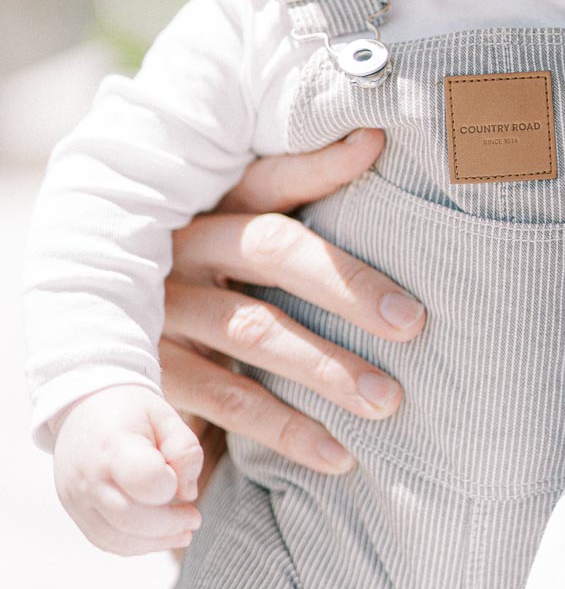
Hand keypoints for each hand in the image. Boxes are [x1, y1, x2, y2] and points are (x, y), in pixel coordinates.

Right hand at [52, 386, 203, 554]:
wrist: (83, 407)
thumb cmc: (129, 411)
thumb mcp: (166, 415)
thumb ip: (186, 450)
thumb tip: (188, 493)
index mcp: (113, 444)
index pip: (145, 479)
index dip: (169, 484)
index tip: (174, 475)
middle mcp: (88, 475)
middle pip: (131, 518)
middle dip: (170, 525)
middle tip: (194, 519)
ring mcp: (76, 497)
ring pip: (116, 538)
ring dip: (156, 542)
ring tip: (183, 532)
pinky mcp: (74, 511)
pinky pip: (104, 540)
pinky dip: (135, 545)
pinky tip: (157, 536)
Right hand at [159, 129, 425, 486]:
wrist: (129, 353)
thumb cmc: (223, 283)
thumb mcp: (254, 237)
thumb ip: (309, 189)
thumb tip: (375, 134)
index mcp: (215, 206)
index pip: (274, 179)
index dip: (325, 164)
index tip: (379, 147)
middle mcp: (187, 248)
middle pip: (272, 250)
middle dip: (347, 285)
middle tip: (412, 322)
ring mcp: (168, 309)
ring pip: (255, 330)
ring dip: (327, 368)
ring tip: (388, 400)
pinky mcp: (157, 372)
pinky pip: (229, 400)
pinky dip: (288, 429)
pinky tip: (340, 454)